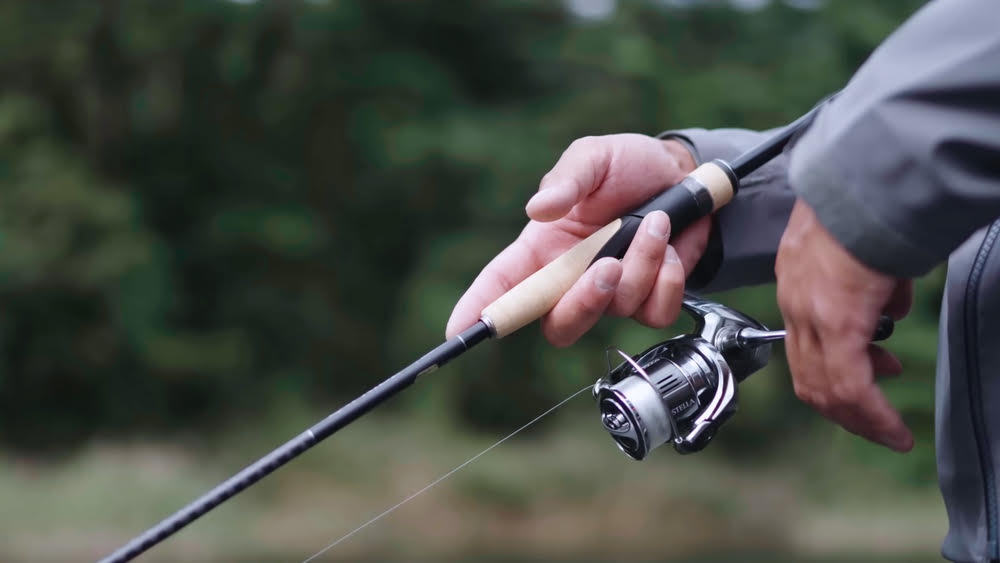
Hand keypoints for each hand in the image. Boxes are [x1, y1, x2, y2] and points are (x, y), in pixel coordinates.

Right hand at [446, 134, 710, 345]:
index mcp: (543, 248)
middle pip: (557, 323)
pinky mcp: (649, 301)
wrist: (683, 174)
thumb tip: (538, 209)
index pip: (501, 284)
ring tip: (656, 223)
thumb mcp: (592, 157)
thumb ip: (567, 179)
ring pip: (614, 310)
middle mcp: (571, 278)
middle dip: (583, 301)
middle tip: (607, 263)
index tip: (458, 329)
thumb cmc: (627, 165)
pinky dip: (667, 280)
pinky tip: (670, 249)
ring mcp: (610, 294)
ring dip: (641, 264)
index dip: (478, 308)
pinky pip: (654, 314)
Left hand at [775, 199, 913, 451]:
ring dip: (857, 415)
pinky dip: (870, 413)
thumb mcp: (862, 249)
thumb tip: (888, 310)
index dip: (831, 378)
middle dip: (843, 408)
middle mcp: (795, 301)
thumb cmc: (869, 202)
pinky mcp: (836, 319)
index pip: (803, 346)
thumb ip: (870, 285)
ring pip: (824, 388)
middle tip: (873, 422)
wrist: (865, 178)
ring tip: (886, 428)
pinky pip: (848, 384)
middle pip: (808, 376)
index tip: (864, 391)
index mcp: (796, 282)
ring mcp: (810, 312)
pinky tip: (891, 427)